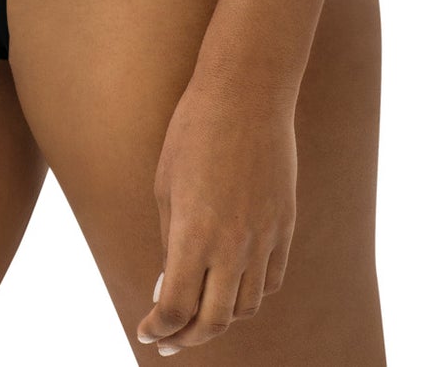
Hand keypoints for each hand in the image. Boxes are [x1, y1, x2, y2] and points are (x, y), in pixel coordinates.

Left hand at [134, 73, 297, 351]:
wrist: (248, 93)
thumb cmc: (194, 132)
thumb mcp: (166, 186)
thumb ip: (170, 241)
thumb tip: (169, 284)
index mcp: (193, 234)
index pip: (176, 309)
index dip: (158, 328)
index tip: (146, 331)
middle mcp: (232, 245)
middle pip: (213, 320)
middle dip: (187, 338)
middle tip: (168, 339)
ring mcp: (264, 237)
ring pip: (247, 306)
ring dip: (220, 317)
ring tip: (200, 312)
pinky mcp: (285, 225)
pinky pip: (271, 279)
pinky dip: (251, 293)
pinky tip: (233, 285)